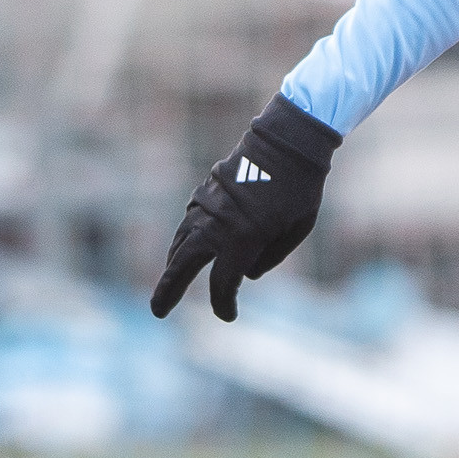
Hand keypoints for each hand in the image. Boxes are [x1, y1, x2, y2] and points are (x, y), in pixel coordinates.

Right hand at [148, 94, 340, 320]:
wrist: (287, 142)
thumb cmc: (300, 188)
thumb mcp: (296, 230)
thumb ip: (270, 257)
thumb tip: (246, 274)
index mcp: (244, 237)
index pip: (223, 283)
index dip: (224, 304)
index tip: (229, 315)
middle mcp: (218, 224)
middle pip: (183, 264)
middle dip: (169, 289)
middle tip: (158, 311)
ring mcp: (207, 206)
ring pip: (181, 242)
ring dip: (173, 265)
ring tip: (168, 284)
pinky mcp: (205, 193)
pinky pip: (187, 224)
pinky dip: (182, 241)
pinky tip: (182, 252)